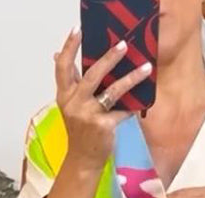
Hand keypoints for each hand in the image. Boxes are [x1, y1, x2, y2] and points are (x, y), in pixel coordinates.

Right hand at [54, 29, 152, 170]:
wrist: (82, 160)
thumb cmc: (79, 131)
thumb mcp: (70, 106)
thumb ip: (70, 83)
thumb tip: (57, 56)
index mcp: (64, 96)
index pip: (62, 67)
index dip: (68, 47)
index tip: (77, 30)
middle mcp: (74, 104)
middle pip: (92, 75)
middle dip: (109, 58)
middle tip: (123, 45)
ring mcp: (89, 115)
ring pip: (112, 91)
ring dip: (131, 78)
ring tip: (146, 67)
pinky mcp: (103, 126)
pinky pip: (122, 111)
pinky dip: (133, 106)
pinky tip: (143, 100)